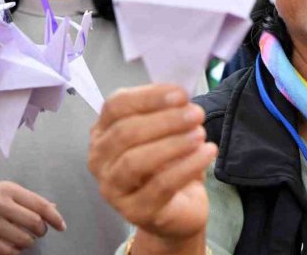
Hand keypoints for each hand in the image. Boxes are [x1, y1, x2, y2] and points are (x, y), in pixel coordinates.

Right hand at [0, 181, 65, 254]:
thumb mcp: (3, 189)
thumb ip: (27, 199)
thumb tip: (53, 208)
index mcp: (8, 189)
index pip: (39, 204)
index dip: (54, 217)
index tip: (61, 226)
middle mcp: (0, 203)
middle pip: (34, 223)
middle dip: (41, 230)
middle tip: (39, 231)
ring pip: (22, 239)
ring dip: (28, 242)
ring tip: (25, 238)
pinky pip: (6, 251)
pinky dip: (15, 252)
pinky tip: (13, 247)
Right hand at [88, 84, 216, 253]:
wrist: (177, 208)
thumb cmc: (166, 163)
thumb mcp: (163, 131)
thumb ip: (165, 111)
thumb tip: (181, 96)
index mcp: (102, 131)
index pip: (116, 106)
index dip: (148, 97)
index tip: (181, 94)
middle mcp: (99, 159)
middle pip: (125, 132)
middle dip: (165, 120)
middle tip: (196, 114)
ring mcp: (112, 188)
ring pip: (136, 161)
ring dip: (173, 143)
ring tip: (200, 134)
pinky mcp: (134, 211)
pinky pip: (160, 186)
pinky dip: (187, 166)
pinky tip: (207, 153)